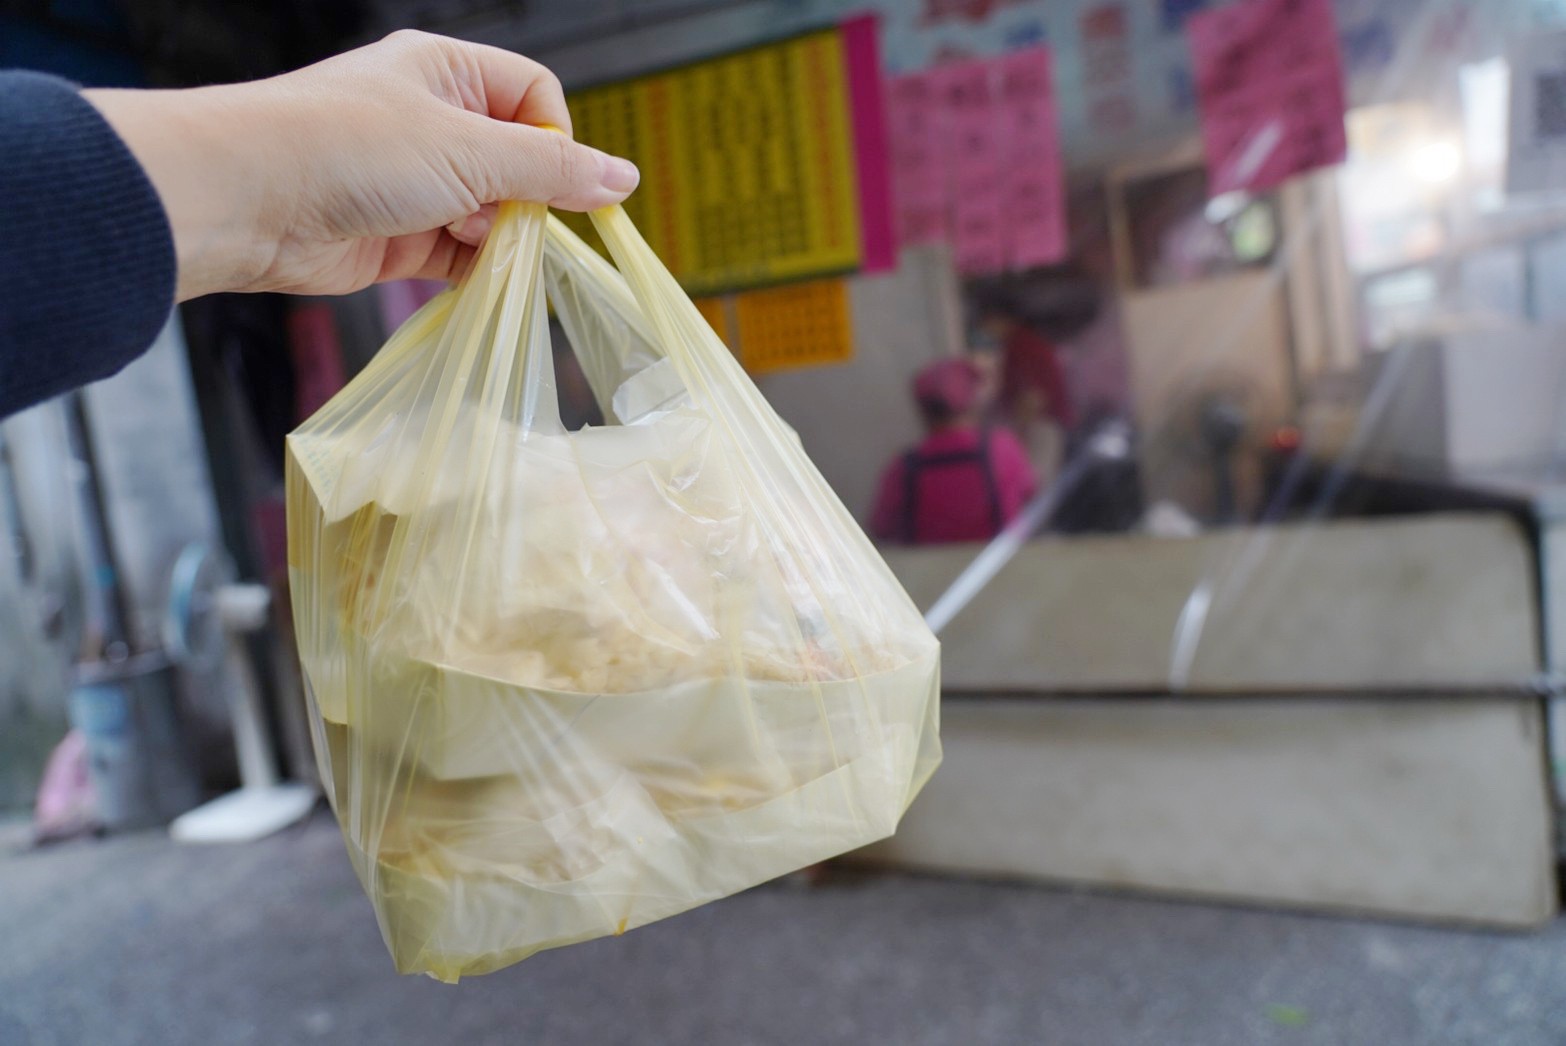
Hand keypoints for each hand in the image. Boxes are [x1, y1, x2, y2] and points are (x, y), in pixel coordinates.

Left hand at [84, 31, 638, 300]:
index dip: (556, 141)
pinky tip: (476, 278)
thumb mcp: (467, 151)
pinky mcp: (398, 236)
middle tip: (517, 222)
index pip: (535, 97)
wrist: (245, 201)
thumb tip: (624, 179)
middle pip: (518, 161)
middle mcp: (431, 121)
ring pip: (493, 214)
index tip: (556, 182)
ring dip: (501, 239)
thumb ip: (551, 171)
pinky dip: (477, 270)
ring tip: (478, 245)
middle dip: (528, 198)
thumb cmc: (345, 147)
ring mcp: (414, 181)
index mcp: (447, 73)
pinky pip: (461, 256)